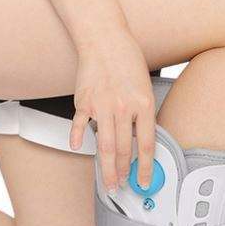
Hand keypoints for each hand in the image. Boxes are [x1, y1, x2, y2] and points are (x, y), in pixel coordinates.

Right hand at [70, 29, 155, 193]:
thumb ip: (142, 115)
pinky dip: (78, 138)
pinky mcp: (84, 102)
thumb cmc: (126, 61)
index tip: (144, 181)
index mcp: (143, 104)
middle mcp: (123, 107)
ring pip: (104, 145)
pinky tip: (79, 148)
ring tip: (108, 181)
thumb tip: (138, 143)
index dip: (146, 167)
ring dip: (106, 168)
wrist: (104, 39)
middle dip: (123, 173)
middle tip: (122, 186)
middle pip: (123, 150)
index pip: (146, 145)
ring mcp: (102, 106)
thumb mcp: (145, 88)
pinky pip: (80, 125)